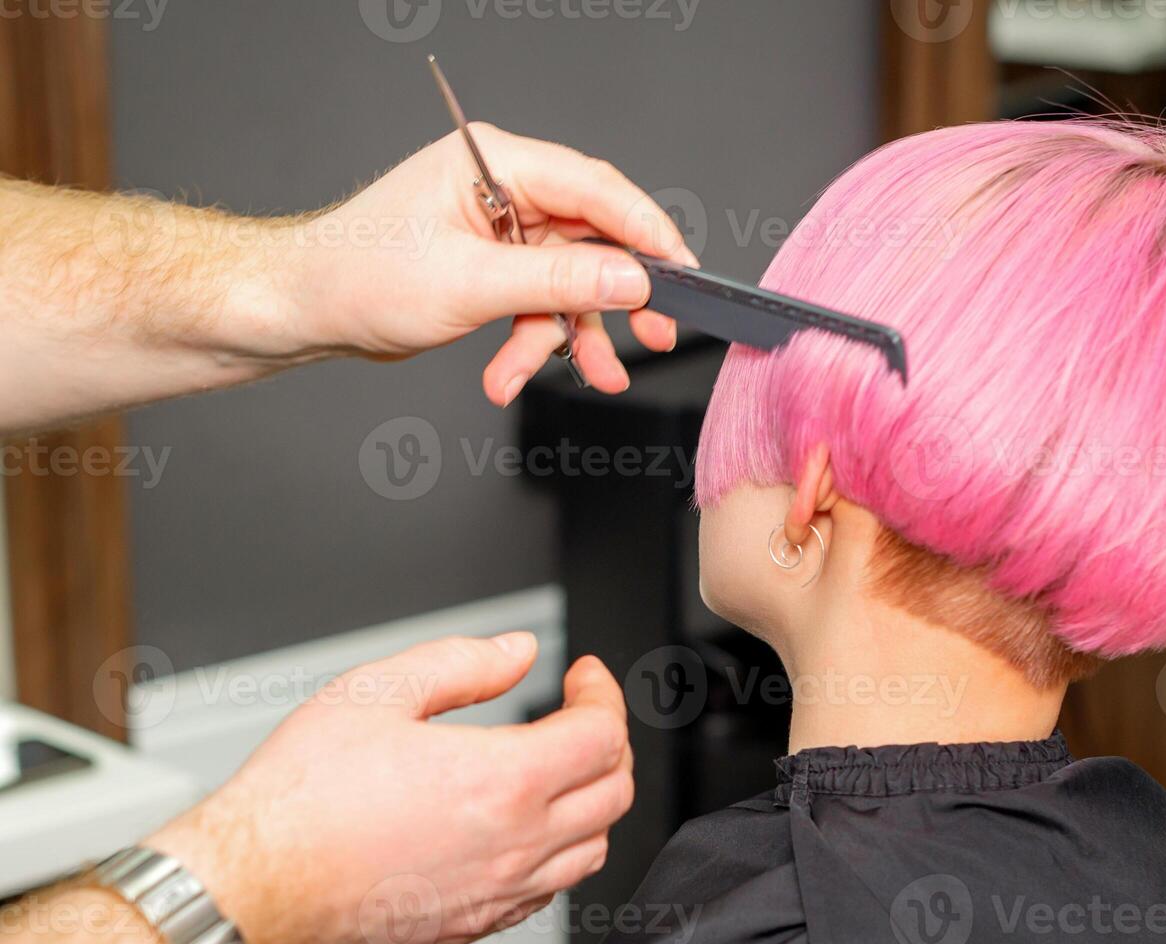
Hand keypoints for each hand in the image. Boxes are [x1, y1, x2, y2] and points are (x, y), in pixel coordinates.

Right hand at [145, 633, 633, 943]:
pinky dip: (558, 852)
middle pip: (615, 792)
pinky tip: (523, 826)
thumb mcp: (377, 692)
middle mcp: (512, 845)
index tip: (584, 677)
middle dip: (609, 741)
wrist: (252, 884)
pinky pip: (549, 891)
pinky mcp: (473, 925)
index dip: (602, 694)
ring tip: (561, 767)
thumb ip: (463, 662)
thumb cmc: (300, 797)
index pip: (602, 735)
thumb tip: (516, 650)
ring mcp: (496, 894)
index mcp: (499, 782)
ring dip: (593, 801)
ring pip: (593, 849)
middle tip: (579, 714)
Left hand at [286, 124, 697, 404]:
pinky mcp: (491, 269)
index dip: (645, 232)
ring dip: (570, 336)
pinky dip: (532, 344)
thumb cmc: (357, 276)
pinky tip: (509, 377)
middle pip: (591, 240)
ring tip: (589, 374)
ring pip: (567, 284)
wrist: (301, 311)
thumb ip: (559, 283)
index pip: (596, 187)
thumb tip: (630, 279)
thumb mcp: (471, 284)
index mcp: (495, 161)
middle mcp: (503, 188)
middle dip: (614, 298)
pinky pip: (537, 305)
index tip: (680, 272)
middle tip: (653, 334)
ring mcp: (498, 231)